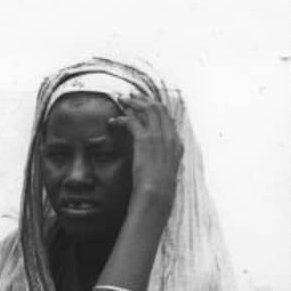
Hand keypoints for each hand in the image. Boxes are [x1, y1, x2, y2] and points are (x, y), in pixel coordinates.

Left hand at [111, 95, 182, 209]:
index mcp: (176, 144)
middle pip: (159, 109)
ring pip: (148, 109)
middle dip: (144, 100)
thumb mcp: (164, 173)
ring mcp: (159, 136)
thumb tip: (153, 162)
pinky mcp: (145, 140)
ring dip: (133, 103)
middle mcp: (170, 137)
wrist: (157, 194)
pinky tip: (113, 121)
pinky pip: (132, 121)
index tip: (144, 105)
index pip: (168, 118)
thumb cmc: (158, 189)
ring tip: (121, 100)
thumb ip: (161, 163)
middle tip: (131, 96)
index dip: (155, 109)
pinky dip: (122, 118)